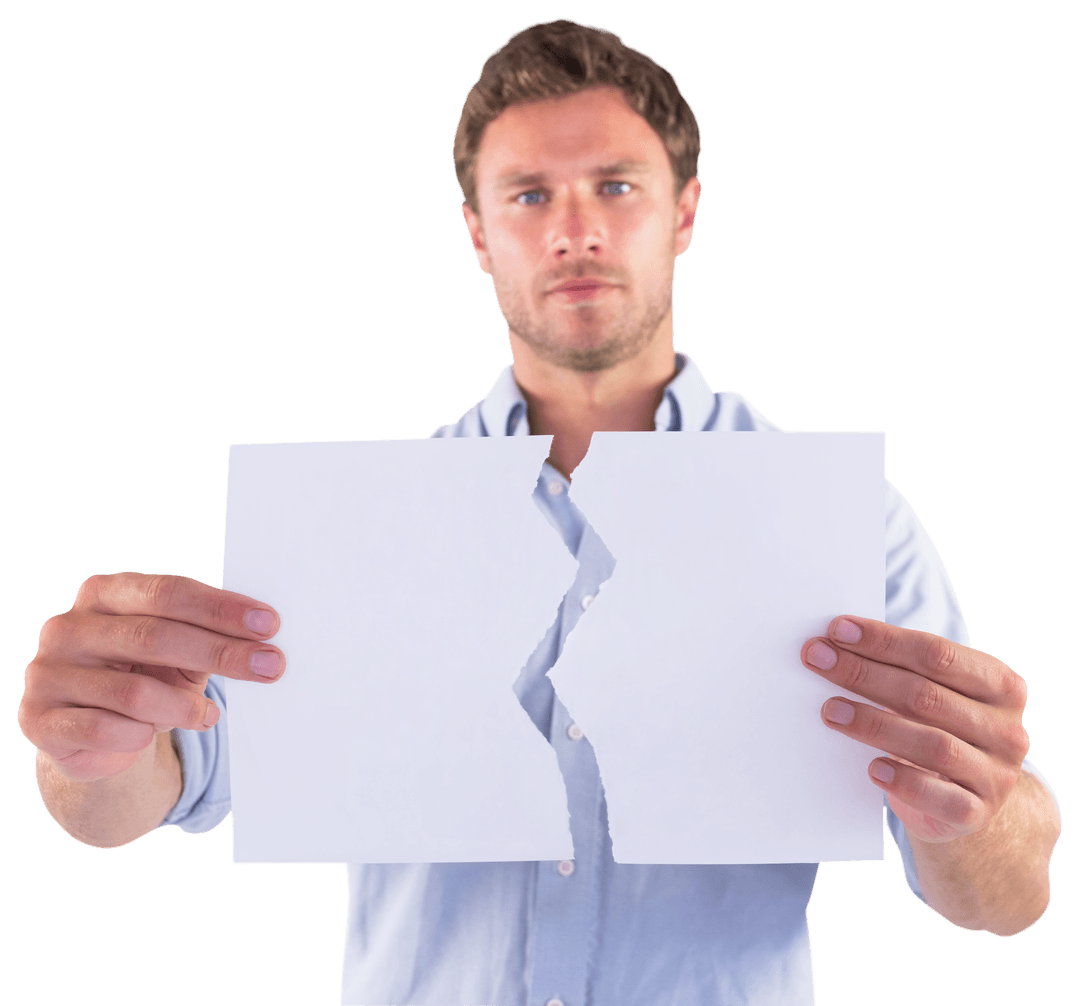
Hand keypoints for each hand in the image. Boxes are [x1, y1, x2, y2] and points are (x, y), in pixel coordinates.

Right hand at [19, 572, 283, 782]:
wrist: (93, 735)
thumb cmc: (145, 677)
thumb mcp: (180, 652)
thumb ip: (212, 636)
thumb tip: (268, 633)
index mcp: (104, 593)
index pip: (168, 592)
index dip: (221, 609)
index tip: (270, 624)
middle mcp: (68, 626)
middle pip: (155, 636)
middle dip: (221, 653)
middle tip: (271, 666)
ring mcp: (46, 672)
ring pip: (133, 692)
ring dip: (183, 707)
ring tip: (207, 715)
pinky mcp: (37, 719)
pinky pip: (105, 730)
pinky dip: (142, 735)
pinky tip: (153, 735)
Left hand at [801, 616, 1029, 843]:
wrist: (965, 803)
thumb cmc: (936, 731)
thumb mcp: (932, 696)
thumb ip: (899, 670)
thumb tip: (834, 645)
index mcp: (1000, 685)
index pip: (937, 654)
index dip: (884, 640)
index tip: (836, 629)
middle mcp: (1006, 728)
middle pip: (927, 695)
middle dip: (864, 674)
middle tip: (818, 660)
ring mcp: (997, 774)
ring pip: (933, 745)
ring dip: (875, 724)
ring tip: (830, 711)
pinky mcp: (977, 813)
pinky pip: (940, 797)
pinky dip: (904, 781)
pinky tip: (872, 768)